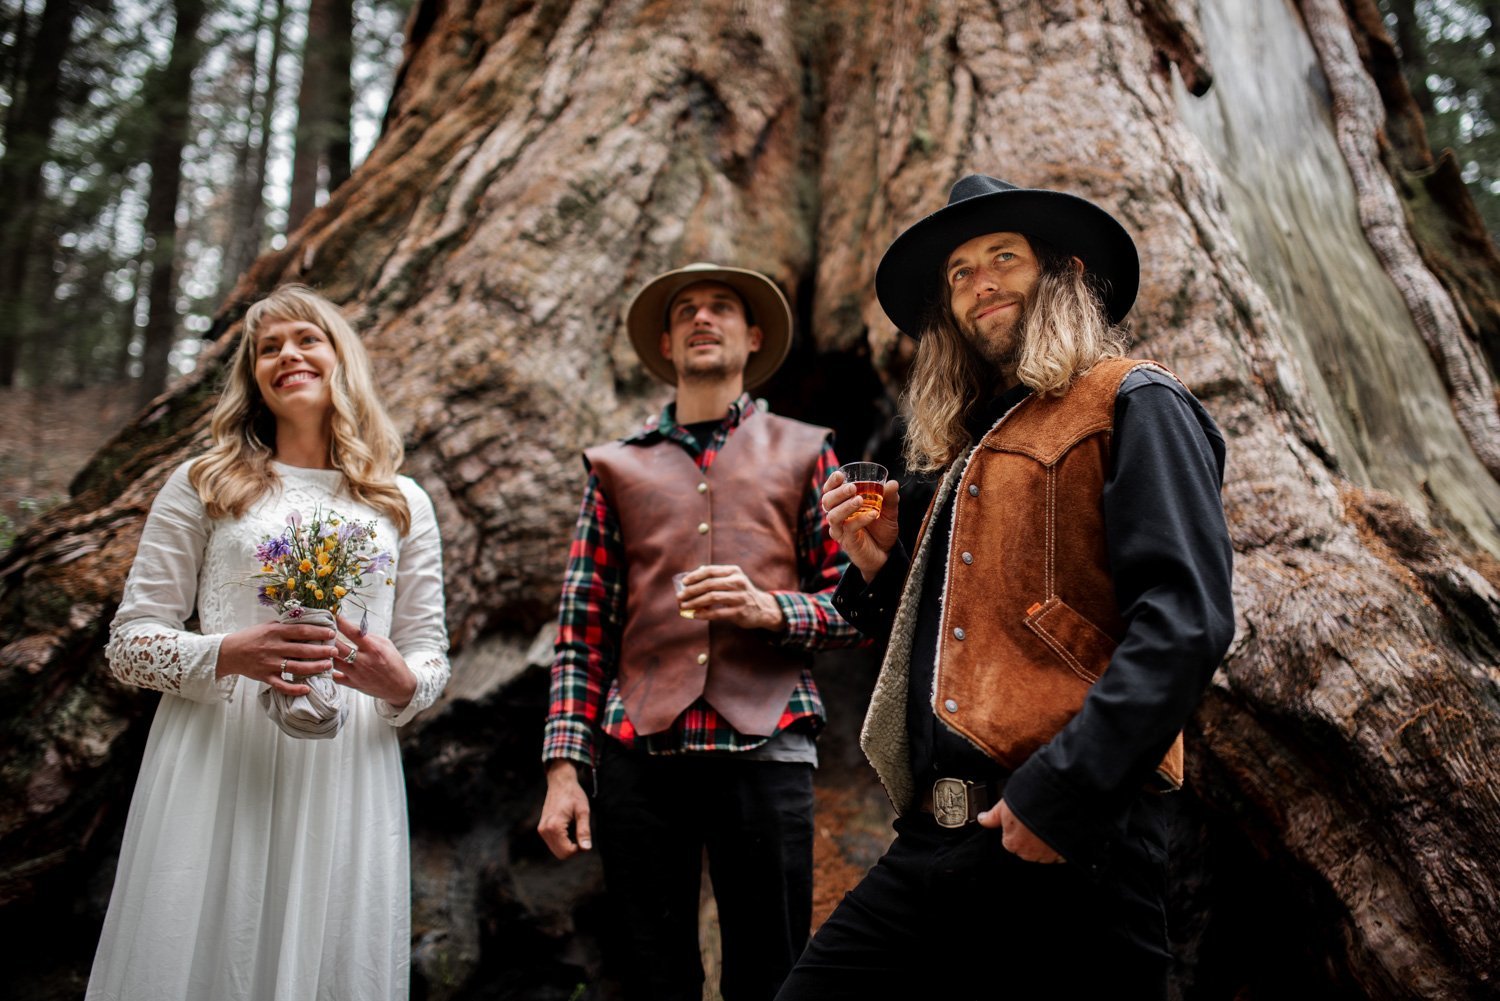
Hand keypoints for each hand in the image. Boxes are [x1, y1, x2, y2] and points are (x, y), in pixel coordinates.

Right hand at [217, 620, 338, 694]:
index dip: (318, 631)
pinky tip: (307, 689)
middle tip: (335, 651)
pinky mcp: (264, 677)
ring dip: (314, 668)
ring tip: (328, 666)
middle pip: (302, 650)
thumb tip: (309, 620)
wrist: (229, 652)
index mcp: (275, 632)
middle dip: (321, 651)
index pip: (301, 631)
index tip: (332, 633)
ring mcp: (269, 663)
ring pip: (296, 667)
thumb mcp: (268, 626)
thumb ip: (286, 625)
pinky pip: (281, 685)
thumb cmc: (252, 637)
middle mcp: (273, 647)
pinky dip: (294, 688)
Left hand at [329, 614, 417, 705]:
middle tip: (324, 632)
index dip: (341, 623)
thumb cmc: (393, 662)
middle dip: (329, 638)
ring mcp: (357, 674)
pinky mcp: (353, 685)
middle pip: (338, 647)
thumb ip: (369, 636)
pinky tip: (329, 664)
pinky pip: (334, 677)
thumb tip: (353, 628)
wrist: (399, 686)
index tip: (333, 615)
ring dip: (328, 654)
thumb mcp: (386, 644)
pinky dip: (330, 670)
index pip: (353, 633)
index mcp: (374, 649)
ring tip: (325, 648)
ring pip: (333, 662)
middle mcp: (364, 661)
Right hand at [538, 759, 591, 858]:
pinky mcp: (542, 828)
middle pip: (561, 854)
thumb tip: (586, 849)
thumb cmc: (573, 794)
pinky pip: (553, 844)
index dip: (579, 849)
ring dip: (568, 845)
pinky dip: (562, 841)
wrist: (560, 782)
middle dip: (573, 849)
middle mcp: (545, 830)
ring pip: (556, 850)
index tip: (585, 836)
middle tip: (581, 833)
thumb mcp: (583, 811)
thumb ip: (584, 831)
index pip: (567, 852)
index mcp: (554, 826)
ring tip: (574, 828)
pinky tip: (568, 828)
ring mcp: (542, 830)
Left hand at [676, 564, 784, 630]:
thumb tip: (692, 577)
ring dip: (695, 602)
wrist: (763, 608)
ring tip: (684, 606)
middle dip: (692, 590)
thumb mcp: (733, 580)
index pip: (710, 571)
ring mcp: (740, 597)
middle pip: (709, 584)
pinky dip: (704, 614)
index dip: (695, 576)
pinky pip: (718, 613)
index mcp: (734, 571)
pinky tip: (695, 615)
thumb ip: (716, 577)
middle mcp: (738, 582)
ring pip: (712, 597)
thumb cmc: (742, 593)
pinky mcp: (740, 612)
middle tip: (680, 596)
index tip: (684, 583)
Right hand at [820, 469, 899, 578]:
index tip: (840, 475)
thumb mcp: (889, 511)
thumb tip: (892, 483)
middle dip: (837, 493)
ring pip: (833, 516)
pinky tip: (873, 515)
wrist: (886, 554)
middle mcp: (838, 516)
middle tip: (852, 487)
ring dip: (845, 506)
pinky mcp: (847, 542)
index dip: (831, 482)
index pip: (830, 491)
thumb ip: (890, 498)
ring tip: (859, 500)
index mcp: (843, 504)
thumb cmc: (882, 529)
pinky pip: (849, 529)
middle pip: (827, 501)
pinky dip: (860, 520)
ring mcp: (840, 530)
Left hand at [978, 799, 1063, 862]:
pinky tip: (1058, 831)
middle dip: (1031, 836)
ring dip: (1045, 841)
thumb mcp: (1006, 805)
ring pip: (1043, 851)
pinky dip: (1059, 845)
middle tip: (1036, 819)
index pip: (1011, 840)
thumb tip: (982, 819)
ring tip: (1047, 823)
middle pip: (1027, 847)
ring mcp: (1046, 855)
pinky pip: (1059, 853)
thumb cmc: (1028, 804)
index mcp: (1012, 842)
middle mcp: (1028, 853)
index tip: (1023, 820)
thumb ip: (993, 816)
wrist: (1055, 804)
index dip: (1017, 829)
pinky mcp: (1062, 854)